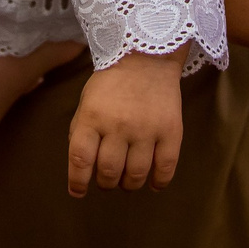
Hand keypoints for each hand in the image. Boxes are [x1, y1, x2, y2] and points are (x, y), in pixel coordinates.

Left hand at [67, 49, 184, 195]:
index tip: (78, 192)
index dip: (77, 182)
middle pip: (109, 172)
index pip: (80, 159)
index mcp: (92, 117)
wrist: (147, 55)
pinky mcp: (170, 131)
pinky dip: (158, 182)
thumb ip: (81, 131)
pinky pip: (165, 168)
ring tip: (128, 180)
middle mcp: (118, 126)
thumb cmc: (112, 81)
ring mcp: (146, 129)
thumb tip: (81, 167)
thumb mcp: (87, 101)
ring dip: (129, 184)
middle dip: (106, 183)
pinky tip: (153, 183)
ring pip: (136, 175)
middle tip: (108, 180)